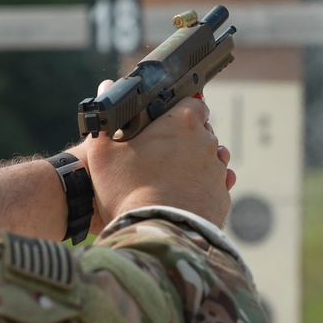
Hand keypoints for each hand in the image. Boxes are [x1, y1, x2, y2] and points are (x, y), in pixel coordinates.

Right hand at [71, 80, 235, 227]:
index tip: (165, 122)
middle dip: (185, 139)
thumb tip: (104, 87)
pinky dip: (200, 189)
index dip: (179, 111)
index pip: (193, 103)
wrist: (155, 234)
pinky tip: (181, 196)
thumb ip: (105, 119)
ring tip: (169, 178)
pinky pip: (213, 187)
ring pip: (210, 160)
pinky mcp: (220, 199)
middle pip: (201, 133)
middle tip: (160, 154)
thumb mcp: (102, 153)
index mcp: (182, 123)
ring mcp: (217, 173)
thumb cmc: (127, 190)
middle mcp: (207, 144)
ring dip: (195, 164)